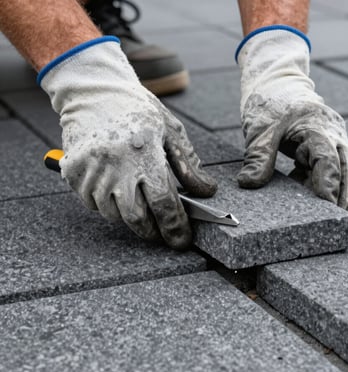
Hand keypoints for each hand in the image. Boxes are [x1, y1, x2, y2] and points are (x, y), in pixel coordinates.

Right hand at [40, 38, 216, 248]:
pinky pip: (92, 204)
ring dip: (129, 216)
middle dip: (152, 231)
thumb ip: (188, 164)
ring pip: (113, 215)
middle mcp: (116, 166)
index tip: (182, 239)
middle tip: (161, 230)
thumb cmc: (137, 110)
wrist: (94, 89)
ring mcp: (92, 171)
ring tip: (136, 200)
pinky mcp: (74, 173)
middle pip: (137, 218)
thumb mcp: (170, 130)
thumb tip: (207, 191)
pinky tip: (114, 189)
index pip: (164, 203)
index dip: (175, 227)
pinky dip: (106, 204)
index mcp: (145, 154)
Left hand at [236, 27, 347, 211]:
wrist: (276, 87)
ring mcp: (332, 141)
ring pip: (346, 170)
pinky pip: (331, 170)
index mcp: (316, 126)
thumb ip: (257, 157)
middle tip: (341, 220)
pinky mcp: (325, 149)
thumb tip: (249, 184)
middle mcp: (331, 134)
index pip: (328, 157)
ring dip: (341, 193)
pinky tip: (308, 197)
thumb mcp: (259, 131)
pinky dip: (323, 186)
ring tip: (331, 218)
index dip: (328, 181)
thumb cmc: (269, 105)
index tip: (326, 203)